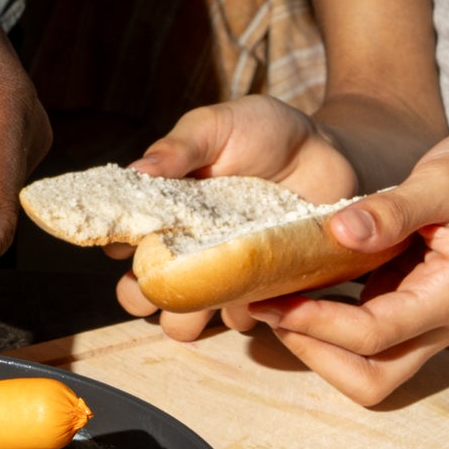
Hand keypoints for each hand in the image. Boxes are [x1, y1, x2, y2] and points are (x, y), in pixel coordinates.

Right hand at [114, 97, 361, 341]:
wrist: (326, 151)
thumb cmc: (264, 132)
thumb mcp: (217, 126)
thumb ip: (178, 146)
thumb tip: (137, 172)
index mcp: (165, 212)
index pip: (122, 244)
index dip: (122, 249)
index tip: (137, 240)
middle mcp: (187, 249)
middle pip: (143, 295)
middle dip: (143, 297)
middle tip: (167, 276)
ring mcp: (222, 275)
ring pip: (184, 322)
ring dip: (188, 316)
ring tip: (213, 286)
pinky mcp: (261, 291)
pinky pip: (239, 320)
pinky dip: (242, 311)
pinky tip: (258, 282)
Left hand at [232, 125, 448, 404]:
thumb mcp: (446, 178)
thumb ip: (394, 208)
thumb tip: (340, 231)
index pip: (374, 336)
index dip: (317, 324)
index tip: (273, 297)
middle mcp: (440, 321)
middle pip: (372, 379)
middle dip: (316, 353)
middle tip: (272, 307)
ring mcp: (426, 317)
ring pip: (368, 368)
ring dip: (320, 346)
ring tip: (278, 299)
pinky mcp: (412, 303)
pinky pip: (367, 336)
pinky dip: (330, 324)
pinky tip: (300, 285)